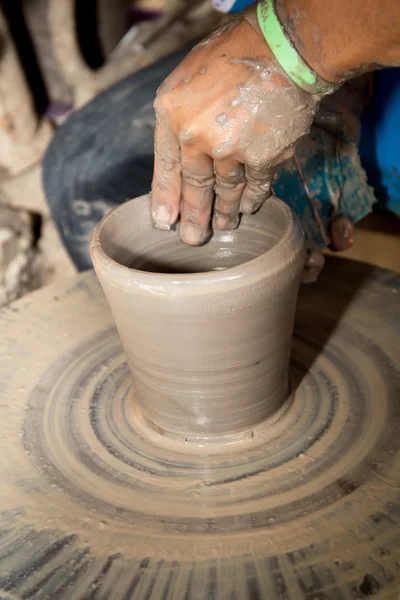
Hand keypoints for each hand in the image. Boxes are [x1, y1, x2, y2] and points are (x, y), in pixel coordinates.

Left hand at [151, 10, 318, 244]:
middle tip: (192, 240)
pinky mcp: (264, 157)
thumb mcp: (188, 78)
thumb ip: (180, 117)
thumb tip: (180, 156)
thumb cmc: (233, 53)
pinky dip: (253, 199)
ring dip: (225, 213)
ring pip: (225, 191)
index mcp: (171, 114)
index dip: (165, 197)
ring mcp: (231, 149)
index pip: (165, 167)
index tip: (164, 222)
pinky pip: (256, 186)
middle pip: (194, 188)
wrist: (283, 46)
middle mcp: (197, 137)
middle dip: (194, 218)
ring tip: (223, 227)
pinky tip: (250, 208)